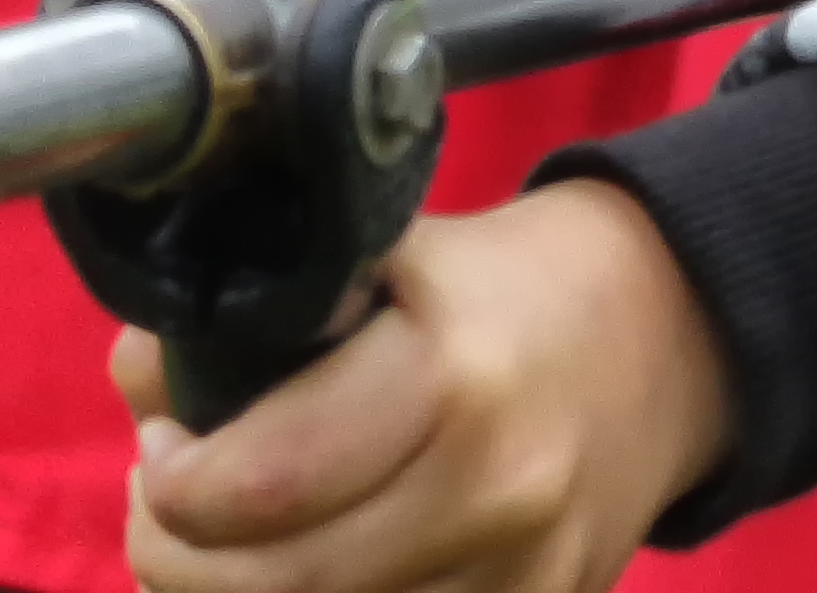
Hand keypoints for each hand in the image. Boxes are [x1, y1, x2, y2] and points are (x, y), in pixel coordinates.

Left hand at [117, 185, 730, 592]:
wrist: (670, 336)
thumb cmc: (501, 290)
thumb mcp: (387, 256)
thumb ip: (258, 313)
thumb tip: (146, 381)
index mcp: (452, 377)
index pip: (264, 485)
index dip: (176, 485)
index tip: (163, 450)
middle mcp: (497, 491)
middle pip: (280, 588)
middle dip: (180, 560)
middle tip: (168, 511)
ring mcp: (526, 577)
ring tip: (229, 546)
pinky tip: (301, 575)